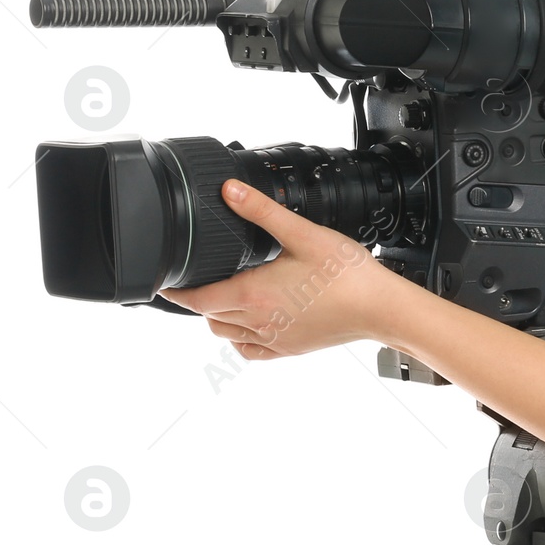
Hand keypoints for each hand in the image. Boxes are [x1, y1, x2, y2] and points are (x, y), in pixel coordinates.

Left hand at [159, 178, 412, 359]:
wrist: (380, 308)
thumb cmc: (346, 274)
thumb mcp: (302, 233)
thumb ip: (262, 212)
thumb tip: (229, 192)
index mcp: (252, 294)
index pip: (196, 299)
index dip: (175, 292)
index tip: (164, 285)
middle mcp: (257, 321)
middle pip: (209, 316)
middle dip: (198, 300)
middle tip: (196, 283)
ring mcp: (274, 339)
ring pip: (227, 334)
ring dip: (218, 317)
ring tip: (223, 298)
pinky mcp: (291, 348)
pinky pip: (251, 351)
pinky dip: (242, 340)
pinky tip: (251, 325)